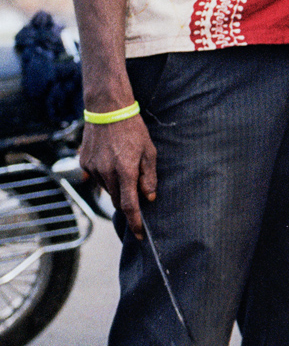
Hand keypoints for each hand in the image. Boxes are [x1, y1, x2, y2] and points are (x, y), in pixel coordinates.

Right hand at [80, 113, 155, 233]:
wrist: (107, 110)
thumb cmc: (133, 130)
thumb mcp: (149, 152)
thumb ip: (149, 177)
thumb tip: (149, 198)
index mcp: (125, 171)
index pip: (129, 205)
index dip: (135, 222)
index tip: (139, 235)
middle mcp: (106, 173)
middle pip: (117, 200)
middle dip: (127, 202)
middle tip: (137, 193)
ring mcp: (92, 169)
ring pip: (106, 189)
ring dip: (116, 186)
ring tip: (123, 166)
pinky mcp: (83, 163)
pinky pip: (96, 178)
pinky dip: (105, 177)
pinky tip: (111, 161)